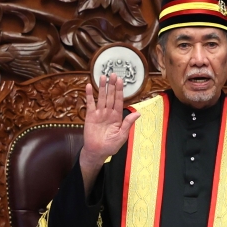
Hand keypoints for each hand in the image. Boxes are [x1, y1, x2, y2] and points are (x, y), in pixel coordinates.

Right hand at [80, 74, 139, 191]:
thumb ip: (128, 123)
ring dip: (101, 87)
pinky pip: (90, 104)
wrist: (97, 152)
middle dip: (112, 85)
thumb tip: (138, 113)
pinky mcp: (90, 116)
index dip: (119, 90)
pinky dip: (89, 95)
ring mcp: (99, 113)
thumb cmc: (110, 145)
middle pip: (110, 96)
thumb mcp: (122, 135)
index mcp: (117, 116)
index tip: (121, 81)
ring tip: (102, 77)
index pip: (119, 100)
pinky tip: (88, 86)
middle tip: (113, 74)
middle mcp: (108, 112)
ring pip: (101, 97)